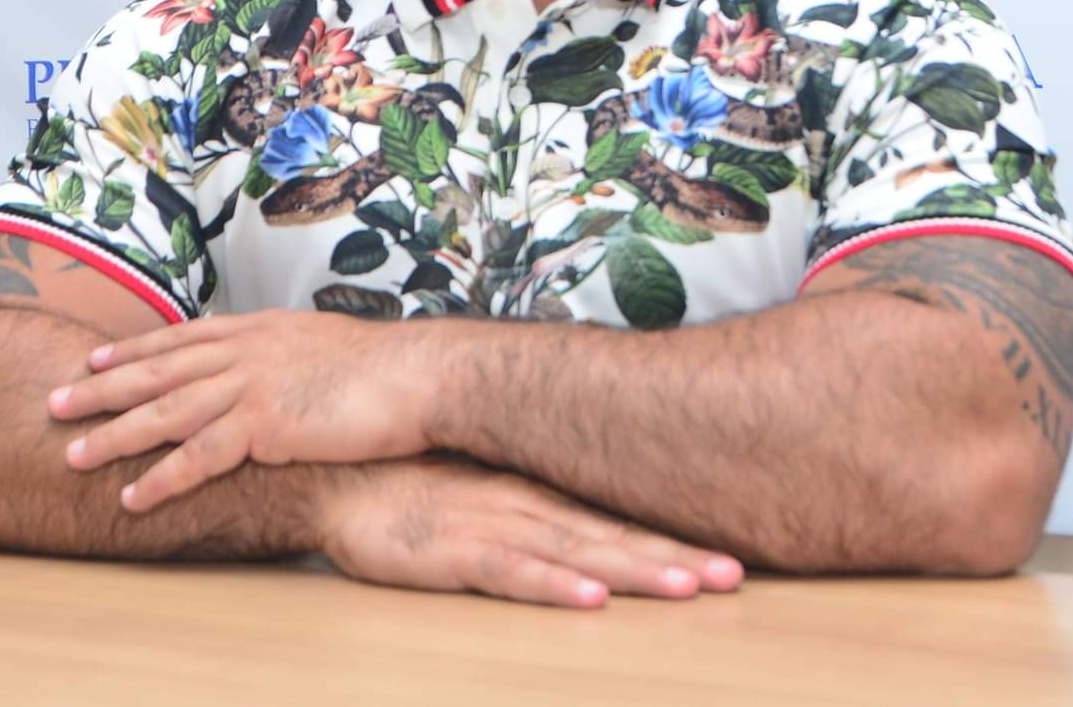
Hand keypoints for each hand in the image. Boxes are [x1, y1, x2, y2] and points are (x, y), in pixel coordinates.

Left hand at [48, 308, 430, 511]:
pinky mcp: (265, 426)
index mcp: (262, 329)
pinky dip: (161, 478)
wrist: (420, 376)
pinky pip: (199, 457)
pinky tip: (132, 497)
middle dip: (102, 387)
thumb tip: (280, 369)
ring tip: (73, 454)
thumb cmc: (388, 369)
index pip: (184, 338)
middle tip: (54, 400)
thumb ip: (290, 354)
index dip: (136, 350)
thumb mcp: (326, 345)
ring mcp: (253, 386)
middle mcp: (248, 351)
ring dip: (115, 434)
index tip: (97, 358)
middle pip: (159, 369)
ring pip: (166, 410)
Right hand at [319, 455, 744, 608]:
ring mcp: (491, 525)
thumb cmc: (415, 488)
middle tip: (734, 574)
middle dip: (675, 558)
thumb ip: (538, 508)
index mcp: (539, 495)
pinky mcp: (451, 551)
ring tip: (686, 586)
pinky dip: (551, 584)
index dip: (675, 538)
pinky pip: (509, 572)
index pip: (618, 520)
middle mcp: (527, 505)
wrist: (338, 474)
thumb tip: (595, 525)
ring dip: (633, 571)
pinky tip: (587, 597)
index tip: (732, 555)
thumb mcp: (488, 493)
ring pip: (576, 552)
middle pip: (613, 537)